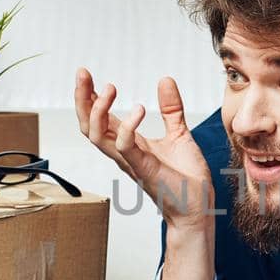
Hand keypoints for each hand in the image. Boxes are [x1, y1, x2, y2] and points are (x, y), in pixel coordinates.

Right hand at [74, 68, 213, 228]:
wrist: (198, 205)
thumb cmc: (187, 177)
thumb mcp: (179, 133)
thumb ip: (170, 109)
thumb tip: (165, 80)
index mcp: (129, 144)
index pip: (99, 118)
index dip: (89, 97)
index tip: (87, 74)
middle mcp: (123, 152)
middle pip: (88, 125)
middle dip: (81, 98)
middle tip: (83, 73)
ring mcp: (131, 161)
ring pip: (96, 136)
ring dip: (98, 110)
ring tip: (110, 88)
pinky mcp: (143, 168)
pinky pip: (124, 147)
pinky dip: (127, 127)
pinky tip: (140, 109)